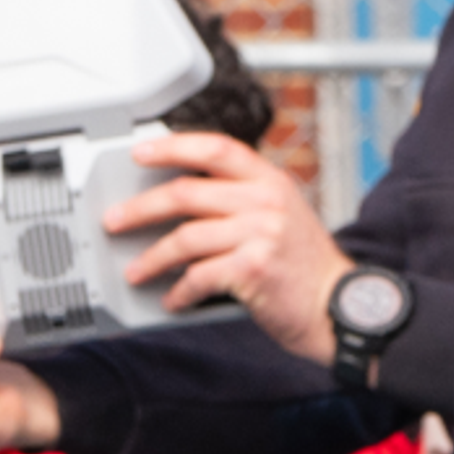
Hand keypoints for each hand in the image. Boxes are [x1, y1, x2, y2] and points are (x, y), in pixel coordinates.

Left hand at [107, 130, 347, 362]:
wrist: (339, 307)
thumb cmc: (305, 266)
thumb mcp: (282, 215)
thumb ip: (242, 199)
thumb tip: (181, 198)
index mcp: (270, 181)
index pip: (216, 148)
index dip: (173, 147)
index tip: (141, 152)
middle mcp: (266, 201)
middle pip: (185, 192)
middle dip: (140, 208)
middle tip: (115, 220)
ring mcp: (261, 234)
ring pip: (185, 238)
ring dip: (152, 258)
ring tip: (136, 271)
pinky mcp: (254, 269)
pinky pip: (199, 276)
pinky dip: (179, 290)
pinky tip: (172, 298)